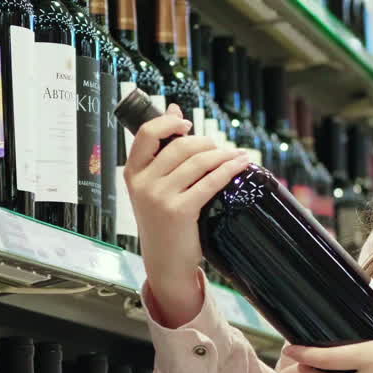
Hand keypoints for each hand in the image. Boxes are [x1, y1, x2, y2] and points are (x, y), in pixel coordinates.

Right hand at [125, 104, 250, 325]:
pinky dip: (229, 169)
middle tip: (219, 149)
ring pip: (198, 162)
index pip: (146, 134)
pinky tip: (240, 165)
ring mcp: (159, 197)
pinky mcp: (179, 211)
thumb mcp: (154, 185)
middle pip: (180, 146)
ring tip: (235, 155)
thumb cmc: (162, 221)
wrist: (165, 262)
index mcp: (132, 173)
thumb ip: (162, 151)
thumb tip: (174, 109)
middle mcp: (143, 184)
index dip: (169, 123)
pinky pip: (210, 181)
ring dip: (222, 154)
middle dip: (205, 142)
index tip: (187, 124)